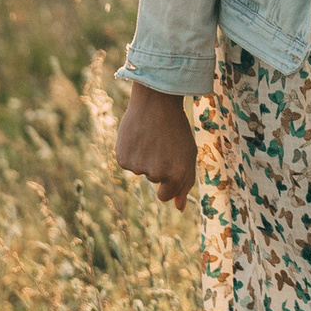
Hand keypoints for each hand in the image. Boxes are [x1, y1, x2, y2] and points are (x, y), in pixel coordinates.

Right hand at [116, 78, 198, 207]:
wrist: (156, 102)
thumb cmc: (175, 128)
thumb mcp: (187, 154)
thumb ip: (184, 183)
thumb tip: (179, 208)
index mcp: (177, 174)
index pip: (165, 196)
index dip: (166, 182)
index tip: (167, 164)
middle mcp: (158, 174)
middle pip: (153, 180)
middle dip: (157, 166)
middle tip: (161, 143)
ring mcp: (139, 167)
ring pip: (140, 170)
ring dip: (144, 156)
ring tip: (151, 136)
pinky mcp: (123, 159)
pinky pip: (127, 162)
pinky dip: (131, 151)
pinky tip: (138, 136)